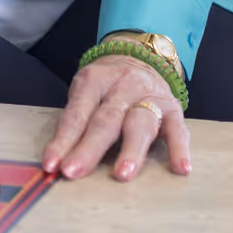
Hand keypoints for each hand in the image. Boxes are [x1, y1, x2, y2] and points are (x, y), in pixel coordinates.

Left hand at [41, 54, 191, 181]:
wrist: (140, 58)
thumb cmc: (105, 86)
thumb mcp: (85, 92)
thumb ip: (76, 122)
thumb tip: (59, 160)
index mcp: (94, 81)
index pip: (76, 114)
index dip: (63, 140)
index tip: (52, 165)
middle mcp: (123, 86)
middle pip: (105, 120)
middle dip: (89, 149)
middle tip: (75, 171)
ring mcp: (150, 96)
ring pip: (140, 124)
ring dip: (131, 150)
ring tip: (123, 174)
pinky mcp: (173, 108)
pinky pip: (177, 129)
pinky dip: (179, 149)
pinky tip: (180, 169)